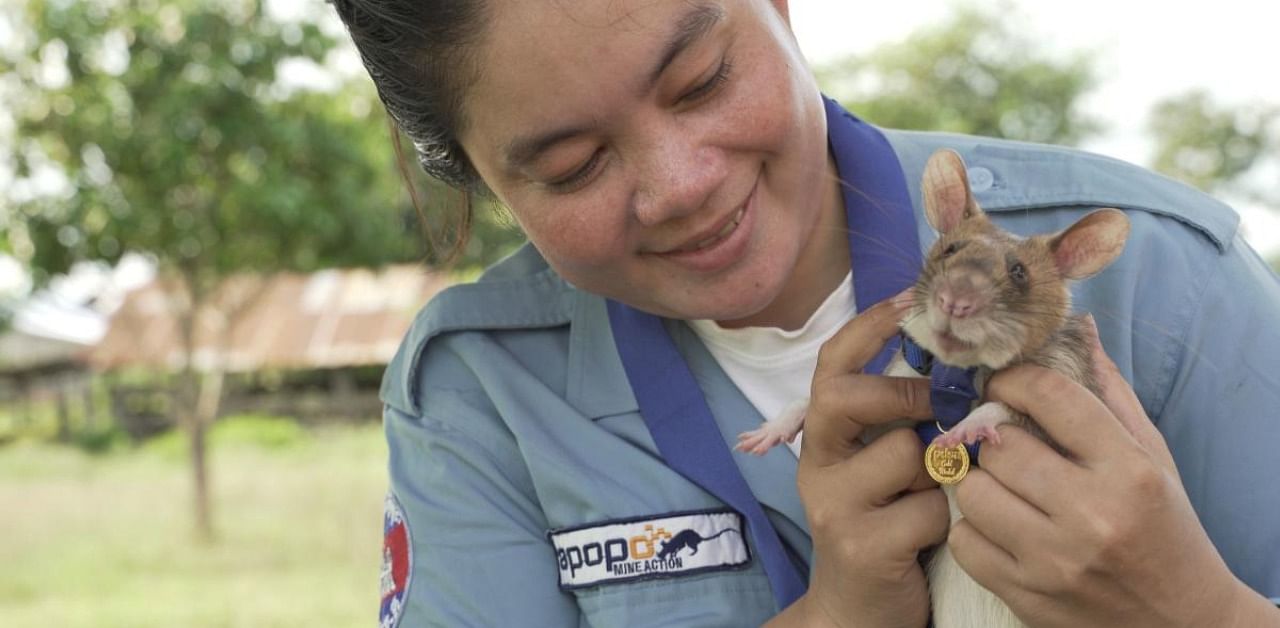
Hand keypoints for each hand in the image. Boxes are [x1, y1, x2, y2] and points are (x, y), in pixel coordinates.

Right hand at [769, 295, 946, 627]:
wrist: (860, 612)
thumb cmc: (889, 527)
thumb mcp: (888, 467)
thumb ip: (906, 422)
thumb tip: (964, 362)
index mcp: (824, 438)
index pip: (831, 365)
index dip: (868, 327)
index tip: (911, 297)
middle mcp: (817, 465)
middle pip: (845, 397)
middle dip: (903, 393)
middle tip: (940, 405)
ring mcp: (833, 505)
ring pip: (903, 453)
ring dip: (940, 472)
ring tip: (938, 496)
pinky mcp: (860, 545)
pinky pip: (926, 508)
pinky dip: (946, 519)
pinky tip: (935, 536)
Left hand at [947, 316, 1264, 626]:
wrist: (1181, 623)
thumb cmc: (1163, 527)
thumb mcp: (1150, 457)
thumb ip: (1108, 394)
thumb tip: (1074, 328)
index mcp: (1128, 471)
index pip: (1051, 396)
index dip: (1016, 380)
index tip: (1004, 384)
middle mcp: (1091, 514)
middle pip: (999, 446)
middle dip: (995, 437)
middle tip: (1003, 441)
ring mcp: (1054, 560)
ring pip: (972, 492)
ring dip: (979, 482)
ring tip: (1002, 485)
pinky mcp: (1025, 596)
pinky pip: (963, 541)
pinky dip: (973, 530)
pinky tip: (999, 527)